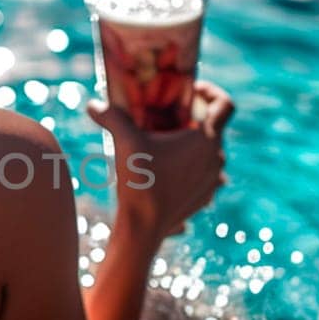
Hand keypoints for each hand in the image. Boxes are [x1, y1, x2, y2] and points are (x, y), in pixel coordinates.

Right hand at [87, 80, 232, 243]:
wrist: (144, 227)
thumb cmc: (140, 182)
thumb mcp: (125, 144)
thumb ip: (112, 118)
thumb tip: (92, 104)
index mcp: (206, 139)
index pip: (225, 104)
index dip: (212, 92)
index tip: (194, 92)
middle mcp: (216, 158)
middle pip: (214, 128)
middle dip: (192, 121)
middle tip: (166, 120)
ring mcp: (213, 180)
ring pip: (210, 152)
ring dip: (193, 146)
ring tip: (166, 147)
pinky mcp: (205, 197)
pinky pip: (205, 174)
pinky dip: (191, 168)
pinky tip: (167, 171)